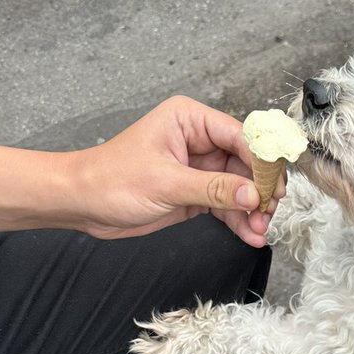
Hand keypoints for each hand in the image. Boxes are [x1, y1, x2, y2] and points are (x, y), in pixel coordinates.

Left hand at [69, 97, 284, 244]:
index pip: (239, 135)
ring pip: (239, 186)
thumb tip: (251, 194)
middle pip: (246, 162)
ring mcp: (198, 167)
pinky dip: (238, 219)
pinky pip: (226, 203)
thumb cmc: (109, 179)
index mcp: (189, 120)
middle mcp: (198, 139)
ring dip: (251, 209)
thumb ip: (213, 189)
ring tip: (259, 230)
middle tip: (267, 212)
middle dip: (258, 189)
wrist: (81, 203)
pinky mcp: (195, 191)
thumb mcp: (166, 183)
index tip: (272, 186)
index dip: (260, 161)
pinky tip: (248, 233)